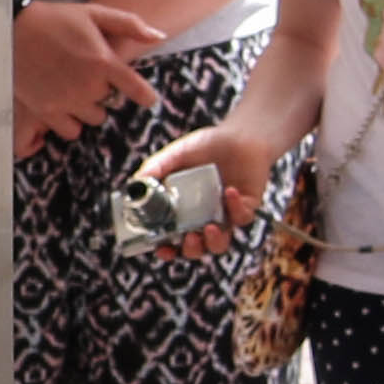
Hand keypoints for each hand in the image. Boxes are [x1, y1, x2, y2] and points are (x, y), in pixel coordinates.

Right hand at [11, 0, 160, 153]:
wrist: (10, 28)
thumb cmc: (54, 19)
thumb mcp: (93, 13)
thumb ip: (129, 24)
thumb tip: (160, 36)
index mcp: (104, 62)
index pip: (139, 91)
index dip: (145, 96)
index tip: (145, 97)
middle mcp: (88, 85)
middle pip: (111, 103)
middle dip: (102, 91)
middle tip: (86, 75)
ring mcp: (67, 100)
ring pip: (93, 118)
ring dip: (86, 106)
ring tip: (72, 87)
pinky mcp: (47, 110)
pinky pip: (70, 130)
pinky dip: (69, 120)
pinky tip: (61, 103)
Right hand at [152, 114, 290, 256]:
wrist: (238, 134)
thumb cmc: (205, 146)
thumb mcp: (176, 154)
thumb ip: (156, 167)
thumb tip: (136, 182)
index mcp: (184, 211)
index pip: (172, 238)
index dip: (166, 248)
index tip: (161, 248)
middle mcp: (204, 218)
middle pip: (198, 248)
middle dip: (192, 249)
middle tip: (188, 238)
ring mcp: (226, 216)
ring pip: (222, 242)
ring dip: (215, 241)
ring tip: (209, 228)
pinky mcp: (248, 207)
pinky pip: (243, 217)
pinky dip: (235, 208)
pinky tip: (228, 191)